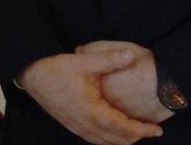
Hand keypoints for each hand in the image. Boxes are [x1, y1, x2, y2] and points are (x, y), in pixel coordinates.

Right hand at [18, 51, 163, 143]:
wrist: (32, 76)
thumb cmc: (57, 69)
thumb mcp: (84, 62)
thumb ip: (109, 59)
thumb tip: (132, 55)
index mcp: (91, 111)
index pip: (123, 127)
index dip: (142, 130)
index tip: (158, 129)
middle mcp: (85, 125)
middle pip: (117, 140)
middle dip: (136, 136)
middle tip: (151, 129)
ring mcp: (78, 128)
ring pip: (106, 142)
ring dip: (123, 139)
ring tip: (137, 130)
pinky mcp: (73, 127)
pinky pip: (96, 140)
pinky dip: (110, 138)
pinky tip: (115, 130)